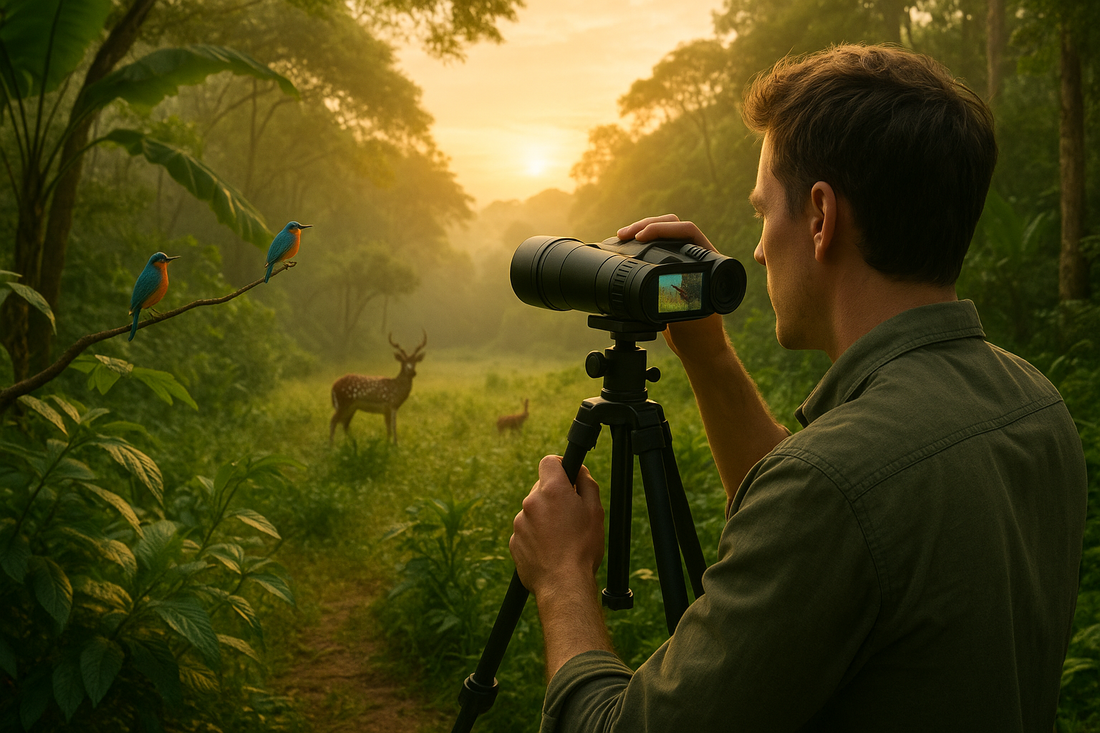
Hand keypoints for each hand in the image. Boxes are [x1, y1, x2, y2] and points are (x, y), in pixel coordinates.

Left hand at [509, 456, 604, 598]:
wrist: (563, 584)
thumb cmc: (582, 547)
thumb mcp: (595, 511)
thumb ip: (586, 483)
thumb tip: (578, 470)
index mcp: (552, 490)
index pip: (549, 462)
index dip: (559, 466)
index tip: (567, 476)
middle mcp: (531, 502)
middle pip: (541, 488)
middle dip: (554, 496)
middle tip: (570, 515)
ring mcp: (520, 522)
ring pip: (534, 511)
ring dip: (545, 518)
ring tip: (561, 538)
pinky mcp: (514, 541)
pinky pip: (526, 531)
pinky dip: (536, 536)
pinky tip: (550, 549)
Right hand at [618, 215, 727, 358]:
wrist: (696, 347)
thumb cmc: (700, 334)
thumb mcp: (691, 316)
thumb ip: (683, 300)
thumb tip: (668, 284)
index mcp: (708, 262)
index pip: (688, 230)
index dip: (664, 229)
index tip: (642, 238)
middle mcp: (697, 257)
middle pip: (673, 225)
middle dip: (648, 224)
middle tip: (626, 234)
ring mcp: (683, 261)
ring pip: (662, 233)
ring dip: (641, 230)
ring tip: (621, 236)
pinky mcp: (669, 269)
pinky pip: (655, 247)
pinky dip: (639, 244)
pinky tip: (624, 245)